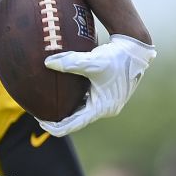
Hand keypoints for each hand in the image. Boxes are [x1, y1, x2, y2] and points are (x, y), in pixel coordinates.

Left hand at [36, 34, 155, 136]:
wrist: (135, 49)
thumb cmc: (116, 56)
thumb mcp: (93, 61)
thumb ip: (70, 62)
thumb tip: (47, 62)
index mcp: (102, 107)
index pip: (74, 125)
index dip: (56, 127)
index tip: (40, 122)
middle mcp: (105, 108)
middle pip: (77, 121)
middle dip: (59, 120)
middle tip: (39, 115)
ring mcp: (107, 102)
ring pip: (82, 111)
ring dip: (67, 111)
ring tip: (48, 106)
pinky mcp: (107, 94)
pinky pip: (87, 102)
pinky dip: (75, 101)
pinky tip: (63, 93)